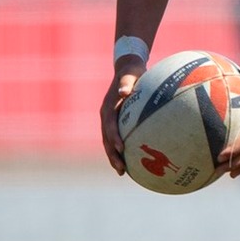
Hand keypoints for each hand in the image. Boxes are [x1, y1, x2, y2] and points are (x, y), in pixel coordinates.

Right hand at [99, 57, 142, 174]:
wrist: (126, 69)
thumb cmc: (131, 71)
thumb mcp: (130, 74)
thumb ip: (127, 82)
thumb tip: (124, 91)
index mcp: (108, 107)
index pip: (109, 125)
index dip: (114, 138)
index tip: (121, 149)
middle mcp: (106, 116)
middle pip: (107, 139)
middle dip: (112, 155)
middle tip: (121, 170)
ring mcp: (110, 121)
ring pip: (109, 142)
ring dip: (114, 157)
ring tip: (123, 172)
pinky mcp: (116, 122)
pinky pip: (117, 139)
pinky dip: (121, 151)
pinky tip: (133, 161)